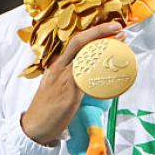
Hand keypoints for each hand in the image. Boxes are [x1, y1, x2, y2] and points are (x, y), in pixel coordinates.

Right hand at [20, 22, 123, 145]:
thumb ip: (72, 77)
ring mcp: (64, 80)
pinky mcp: (69, 95)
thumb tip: (91, 74)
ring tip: (121, 45)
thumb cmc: (46, 109)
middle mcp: (59, 69)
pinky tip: (111, 70)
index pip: (75, 42)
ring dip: (105, 50)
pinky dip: (99, 73)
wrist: (34, 127)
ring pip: (84, 57)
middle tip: (119, 29)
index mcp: (57, 66)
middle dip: (100, 32)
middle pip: (79, 42)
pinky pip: (86, 80)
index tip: (109, 27)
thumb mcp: (56, 86)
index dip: (93, 32)